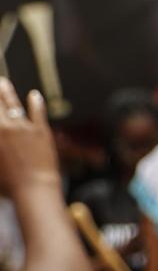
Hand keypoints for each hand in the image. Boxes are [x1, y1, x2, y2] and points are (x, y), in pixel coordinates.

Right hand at [0, 79, 60, 199]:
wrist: (33, 188)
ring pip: (12, 103)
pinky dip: (36, 102)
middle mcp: (4, 125)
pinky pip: (37, 112)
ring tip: (3, 82)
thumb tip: (1, 137)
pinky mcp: (41, 131)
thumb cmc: (7, 184)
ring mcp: (23, 127)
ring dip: (6, 91)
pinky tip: (34, 95)